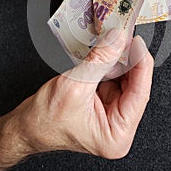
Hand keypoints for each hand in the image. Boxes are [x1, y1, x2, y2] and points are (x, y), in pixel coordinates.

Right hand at [13, 30, 153, 158]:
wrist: (28, 124)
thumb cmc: (46, 119)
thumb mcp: (76, 86)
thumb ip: (100, 60)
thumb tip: (118, 38)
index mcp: (118, 134)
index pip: (140, 94)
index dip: (142, 65)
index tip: (138, 42)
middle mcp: (119, 125)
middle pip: (134, 85)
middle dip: (129, 59)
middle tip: (126, 36)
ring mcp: (112, 113)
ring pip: (125, 79)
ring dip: (120, 58)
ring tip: (116, 40)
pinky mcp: (105, 101)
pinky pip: (114, 77)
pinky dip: (111, 62)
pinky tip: (108, 50)